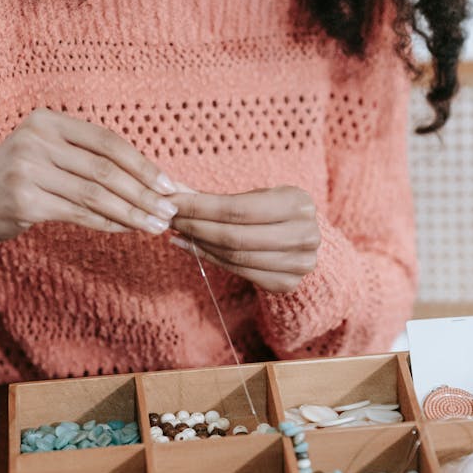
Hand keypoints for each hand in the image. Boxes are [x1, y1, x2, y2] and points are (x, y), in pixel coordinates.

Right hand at [0, 108, 178, 243]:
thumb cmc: (22, 177)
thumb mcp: (50, 153)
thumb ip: (91, 158)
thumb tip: (153, 179)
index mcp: (47, 120)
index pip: (107, 141)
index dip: (142, 164)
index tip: (170, 185)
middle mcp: (35, 140)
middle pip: (104, 169)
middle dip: (143, 192)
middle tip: (171, 211)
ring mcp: (26, 170)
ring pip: (95, 194)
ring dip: (131, 212)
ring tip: (156, 225)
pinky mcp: (23, 201)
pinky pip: (78, 214)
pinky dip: (107, 223)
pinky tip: (127, 229)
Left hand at [169, 185, 319, 293]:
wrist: (301, 237)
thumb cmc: (271, 211)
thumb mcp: (253, 196)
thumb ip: (215, 196)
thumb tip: (172, 189)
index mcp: (298, 203)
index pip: (238, 208)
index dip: (200, 207)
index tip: (171, 202)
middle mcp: (305, 235)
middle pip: (235, 236)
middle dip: (195, 226)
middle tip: (168, 218)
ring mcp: (299, 263)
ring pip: (234, 256)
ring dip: (198, 244)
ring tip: (176, 232)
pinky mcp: (288, 283)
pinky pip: (238, 272)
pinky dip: (209, 258)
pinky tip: (190, 247)